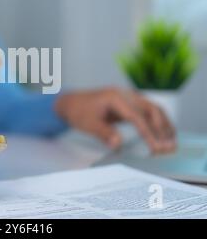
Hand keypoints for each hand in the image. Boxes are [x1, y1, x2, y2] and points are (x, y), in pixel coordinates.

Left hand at [55, 87, 175, 153]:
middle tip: (168, 147)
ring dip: (164, 125)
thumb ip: (103, 133)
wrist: (71, 102)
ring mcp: (128, 98)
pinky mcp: (129, 104)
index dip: (148, 133)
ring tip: (171, 143)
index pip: (137, 116)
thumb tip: (118, 144)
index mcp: (115, 97)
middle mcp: (125, 94)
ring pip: (153, 109)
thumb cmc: (78, 112)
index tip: (155, 148)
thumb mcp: (87, 124)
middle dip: (162, 128)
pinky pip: (148, 112)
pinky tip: (163, 135)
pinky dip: (157, 122)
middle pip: (151, 109)